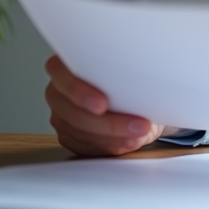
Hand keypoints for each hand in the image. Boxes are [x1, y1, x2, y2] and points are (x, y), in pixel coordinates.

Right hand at [44, 55, 170, 155]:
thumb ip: (128, 63)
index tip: (103, 104)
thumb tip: (149, 64)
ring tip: (142, 132)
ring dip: (114, 136)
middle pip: (71, 111)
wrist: (138, 96)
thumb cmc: (132, 74)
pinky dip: (112, 145)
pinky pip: (86, 146)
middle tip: (138, 125)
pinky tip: (131, 141)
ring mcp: (62, 115)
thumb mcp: (133, 62)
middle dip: (107, 122)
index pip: (59, 73)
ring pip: (80, 131)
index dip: (78, 91)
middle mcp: (59, 90)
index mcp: (67, 63)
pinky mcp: (71, 135)